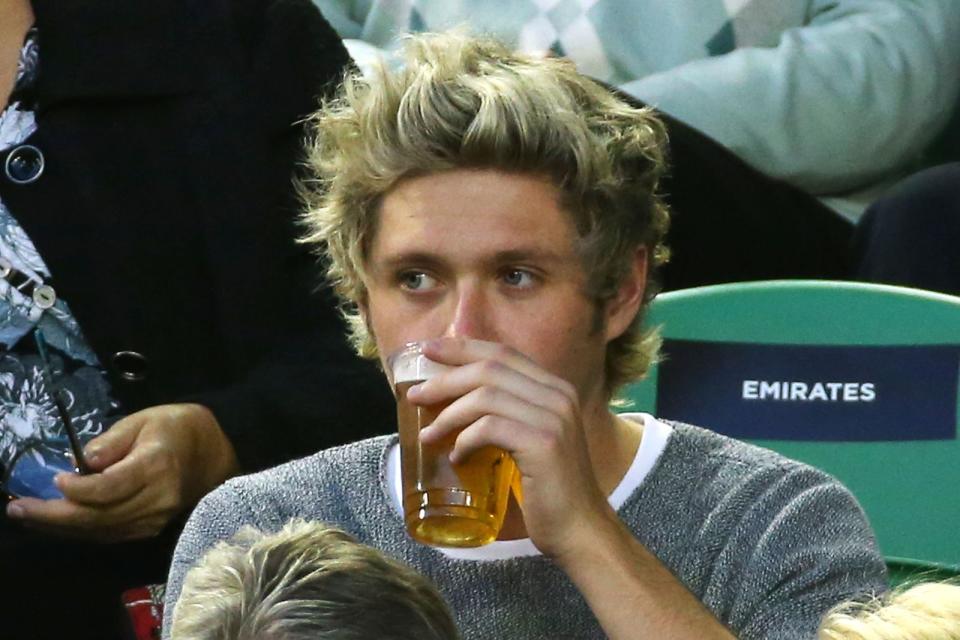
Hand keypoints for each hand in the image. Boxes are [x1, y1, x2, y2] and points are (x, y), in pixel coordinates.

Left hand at [5, 403, 238, 541]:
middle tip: (18, 508)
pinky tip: (58, 522)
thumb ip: (111, 440)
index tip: (54, 478)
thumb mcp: (144, 419)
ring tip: (28, 516)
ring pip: (101, 531)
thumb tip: (79, 463)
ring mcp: (156, 518)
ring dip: (61, 527)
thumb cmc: (179, 427)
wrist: (217, 450)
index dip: (77, 489)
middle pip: (98, 516)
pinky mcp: (152, 527)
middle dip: (53, 515)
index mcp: (156, 467)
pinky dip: (81, 530)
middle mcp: (157, 498)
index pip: (109, 488)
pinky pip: (110, 534)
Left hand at [410, 337, 614, 559]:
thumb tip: (455, 400)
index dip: (463, 348)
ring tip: (429, 435)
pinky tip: (458, 458)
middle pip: (490, 368)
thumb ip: (507, 414)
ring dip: (449, 414)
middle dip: (446, 378)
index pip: (503, 352)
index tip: (428, 350)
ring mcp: (553, 418)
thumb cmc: (549, 489)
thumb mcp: (530, 440)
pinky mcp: (544, 444)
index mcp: (556, 389)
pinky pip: (490, 428)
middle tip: (415, 396)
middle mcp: (558, 396)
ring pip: (486, 396)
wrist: (580, 530)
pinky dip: (465, 440)